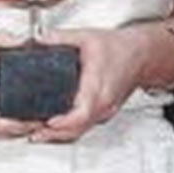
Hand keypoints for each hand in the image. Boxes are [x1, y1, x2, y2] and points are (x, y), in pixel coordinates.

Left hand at [28, 26, 148, 143]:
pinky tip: (52, 128)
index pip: (83, 112)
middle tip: (33, 130)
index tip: (49, 121)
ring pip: (80, 132)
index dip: (65, 121)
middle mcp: (102, 103)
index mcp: (98, 85)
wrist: (140, 55)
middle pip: (78, 128)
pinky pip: (84, 128)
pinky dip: (67, 131)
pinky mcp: (103, 114)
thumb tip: (39, 40)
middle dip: (53, 133)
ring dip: (58, 135)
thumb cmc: (119, 48)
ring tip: (37, 132)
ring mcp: (104, 111)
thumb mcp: (86, 37)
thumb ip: (60, 38)